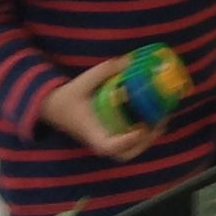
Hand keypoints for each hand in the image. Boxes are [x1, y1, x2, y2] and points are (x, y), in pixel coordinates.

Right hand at [38, 58, 159, 161]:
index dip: (125, 142)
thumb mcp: (84, 80)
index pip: (107, 146)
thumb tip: (130, 61)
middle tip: (160, 122)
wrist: (54, 107)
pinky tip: (155, 117)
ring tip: (162, 119)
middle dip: (145, 142)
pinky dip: (144, 135)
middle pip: (124, 154)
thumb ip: (106, 70)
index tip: (139, 130)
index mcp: (90, 131)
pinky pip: (129, 143)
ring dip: (148, 139)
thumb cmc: (68, 97)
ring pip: (129, 151)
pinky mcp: (109, 136)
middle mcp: (99, 140)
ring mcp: (105, 140)